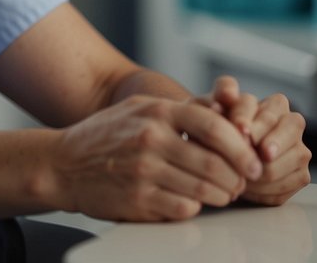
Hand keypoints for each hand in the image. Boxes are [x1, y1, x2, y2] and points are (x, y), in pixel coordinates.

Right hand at [53, 94, 263, 221]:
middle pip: (214, 163)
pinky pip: (184, 208)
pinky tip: (192, 200)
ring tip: (224, 193)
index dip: (242, 147)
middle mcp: (150, 140)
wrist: (63, 164)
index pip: (214, 127)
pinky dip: (195, 207)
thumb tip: (225, 111)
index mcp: (156, 112)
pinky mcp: (138, 200)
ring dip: (222, 195)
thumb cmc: (108, 134)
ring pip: (204, 190)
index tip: (253, 161)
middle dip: (237, 177)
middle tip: (241, 182)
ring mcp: (143, 172)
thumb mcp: (141, 108)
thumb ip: (183, 110)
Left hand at [202, 76, 310, 205]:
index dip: (254, 121)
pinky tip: (247, 187)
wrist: (220, 153)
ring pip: (291, 160)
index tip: (239, 130)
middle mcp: (293, 124)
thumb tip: (228, 93)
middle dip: (269, 143)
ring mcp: (300, 151)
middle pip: (290, 132)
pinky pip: (288, 185)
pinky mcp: (300, 176)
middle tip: (253, 154)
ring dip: (262, 171)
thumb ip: (221, 93)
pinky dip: (264, 190)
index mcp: (277, 104)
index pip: (270, 112)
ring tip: (238, 173)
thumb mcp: (215, 104)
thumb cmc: (218, 125)